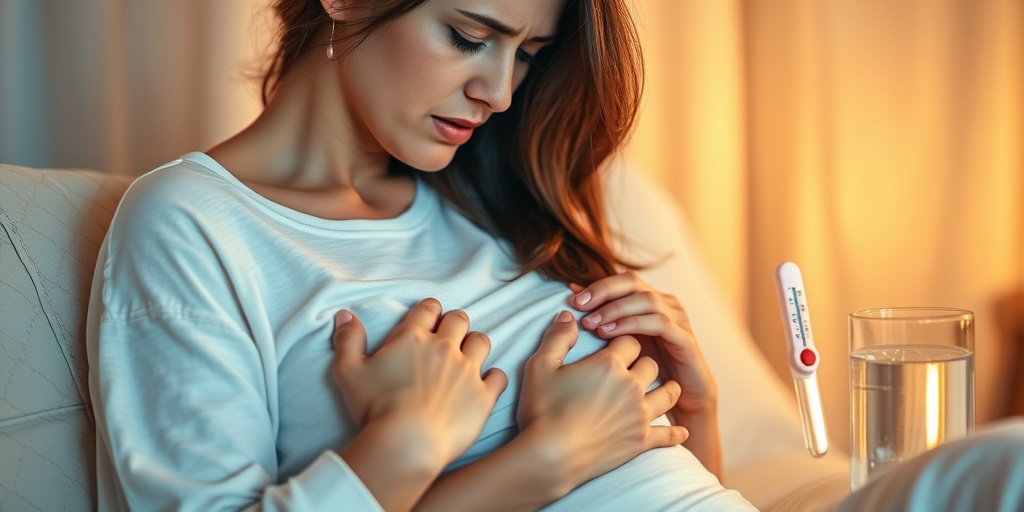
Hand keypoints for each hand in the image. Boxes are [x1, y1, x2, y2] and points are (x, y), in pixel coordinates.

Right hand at [332, 298, 507, 465]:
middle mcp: (444, 348)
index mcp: (413, 338)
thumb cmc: (375, 409)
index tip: (429, 317)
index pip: (428, 309)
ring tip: (468, 354)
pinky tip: (487, 382)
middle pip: (459, 320)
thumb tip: (344, 314)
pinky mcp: (483, 396)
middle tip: (449, 335)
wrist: (406, 443)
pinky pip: (498, 376)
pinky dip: (494, 377)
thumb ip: (348, 339)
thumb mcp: (349, 371)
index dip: (429, 310)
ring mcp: (467, 371)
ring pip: (482, 342)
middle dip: (455, 323)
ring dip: (475, 344)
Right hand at [516, 310, 687, 490]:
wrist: (551, 457)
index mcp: (609, 364)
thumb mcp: (541, 366)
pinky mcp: (640, 441)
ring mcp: (638, 415)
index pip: (631, 341)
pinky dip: (675, 433)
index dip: (625, 339)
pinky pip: (667, 435)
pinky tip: (681, 432)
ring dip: (667, 389)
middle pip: (651, 364)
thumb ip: (558, 337)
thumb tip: (568, 315)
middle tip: (639, 364)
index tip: (619, 343)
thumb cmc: (542, 410)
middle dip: (645, 362)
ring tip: (668, 387)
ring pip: (667, 394)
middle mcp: (631, 386)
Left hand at [568, 273, 716, 417]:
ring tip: (592, 324)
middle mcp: (667, 304)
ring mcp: (678, 319)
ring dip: (616, 309)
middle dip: (604, 291)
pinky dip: (632, 324)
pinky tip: (611, 334)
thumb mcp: (622, 340)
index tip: (573, 299)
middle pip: (633, 282)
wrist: (684, 400)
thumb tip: (574, 290)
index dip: (598, 286)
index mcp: (652, 300)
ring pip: (646, 300)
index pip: (623, 280)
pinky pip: (659, 323)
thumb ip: (602, 315)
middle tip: (580, 305)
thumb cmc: (650, 369)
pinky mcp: (685, 339)